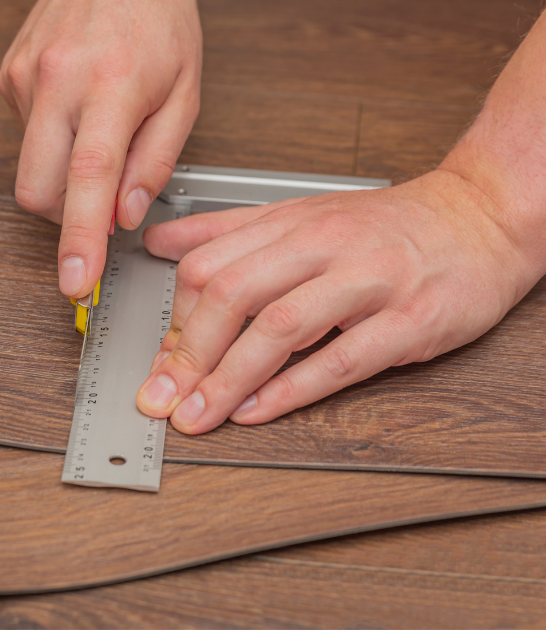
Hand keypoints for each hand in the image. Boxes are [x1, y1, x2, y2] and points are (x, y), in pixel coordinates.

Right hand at [0, 0, 201, 297]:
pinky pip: (25, 138)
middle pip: (38, 190)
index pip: (88, 178)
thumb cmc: (157, 20)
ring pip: (30, 170)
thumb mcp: (184, 93)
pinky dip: (53, 142)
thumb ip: (155, 161)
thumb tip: (125, 217)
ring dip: (63, 176)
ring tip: (97, 132)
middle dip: (67, 217)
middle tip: (103, 201)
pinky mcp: (7, 76)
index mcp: (110, 84)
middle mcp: (57, 80)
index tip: (76, 280)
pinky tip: (77, 108)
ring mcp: (24, 78)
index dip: (81, 238)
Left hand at [134, 169, 543, 432]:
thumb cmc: (388, 227)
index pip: (209, 266)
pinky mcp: (409, 320)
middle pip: (234, 294)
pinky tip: (257, 410)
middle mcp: (324, 247)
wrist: (481, 217)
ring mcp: (368, 282)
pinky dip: (292, 388)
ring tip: (197, 413)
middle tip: (161, 396)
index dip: (174, 317)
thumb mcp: (301, 215)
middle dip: (187, 352)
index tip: (159, 359)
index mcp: (291, 225)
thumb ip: (228, 232)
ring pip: (280, 326)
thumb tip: (160, 242)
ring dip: (228, 378)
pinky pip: (342, 358)